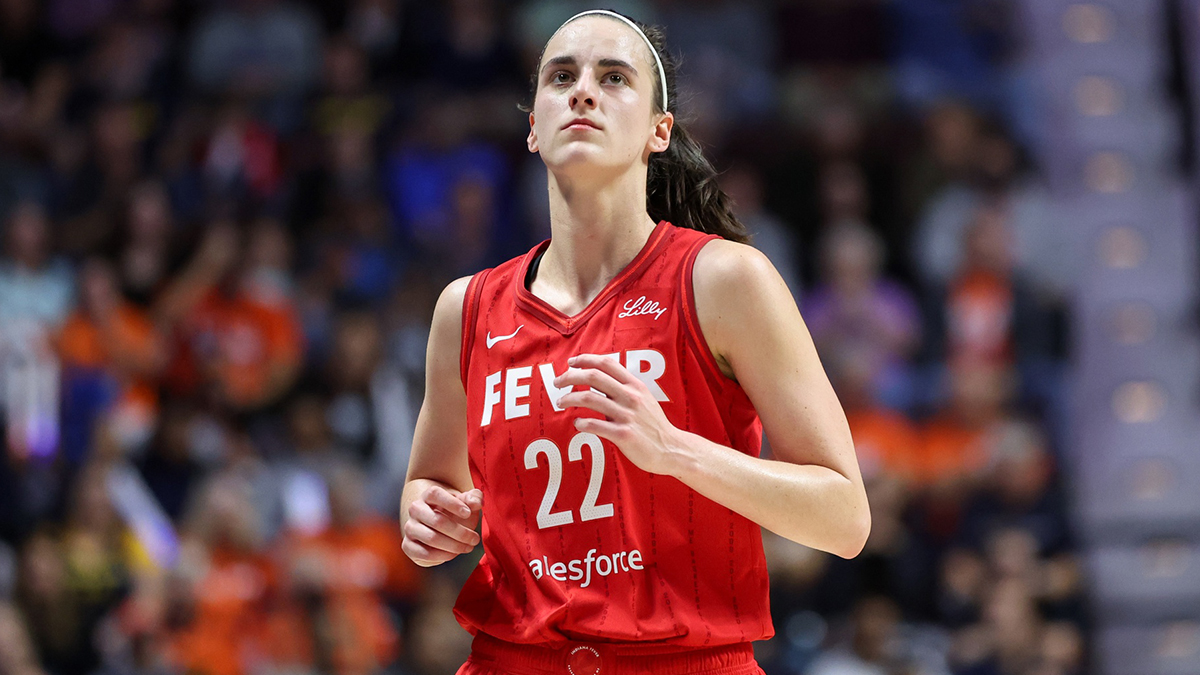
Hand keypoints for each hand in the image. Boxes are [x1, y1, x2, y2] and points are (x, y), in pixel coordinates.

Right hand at [402, 485, 481, 566]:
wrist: (438, 528)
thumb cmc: (454, 513)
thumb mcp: (466, 503)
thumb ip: (474, 499)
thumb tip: (476, 503)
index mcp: (428, 495)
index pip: (435, 494)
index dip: (452, 504)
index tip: (468, 513)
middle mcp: (416, 509)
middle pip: (437, 520)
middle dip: (460, 532)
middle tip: (475, 539)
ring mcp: (410, 527)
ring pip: (431, 538)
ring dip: (454, 545)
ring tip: (468, 547)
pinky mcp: (408, 545)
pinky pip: (424, 553)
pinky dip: (443, 555)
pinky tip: (454, 554)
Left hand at [555, 354, 683, 476]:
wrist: (671, 449)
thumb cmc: (653, 424)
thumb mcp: (643, 398)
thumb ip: (622, 388)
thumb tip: (597, 379)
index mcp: (635, 385)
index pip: (606, 363)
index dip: (585, 359)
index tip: (570, 362)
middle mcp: (631, 396)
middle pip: (593, 376)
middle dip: (570, 377)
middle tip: (557, 382)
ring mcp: (627, 415)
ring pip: (589, 398)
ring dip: (569, 398)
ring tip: (560, 402)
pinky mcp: (623, 435)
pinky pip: (594, 425)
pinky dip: (581, 423)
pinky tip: (577, 424)